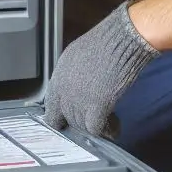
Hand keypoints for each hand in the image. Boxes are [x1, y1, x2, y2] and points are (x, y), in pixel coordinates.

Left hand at [43, 1, 158, 138]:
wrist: (120, 40)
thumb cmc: (104, 43)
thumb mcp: (77, 57)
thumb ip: (70, 77)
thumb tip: (73, 91)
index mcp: (58, 76)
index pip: (51, 108)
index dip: (62, 116)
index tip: (71, 120)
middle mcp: (64, 89)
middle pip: (67, 119)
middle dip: (81, 122)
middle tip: (95, 119)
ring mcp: (78, 99)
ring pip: (81, 126)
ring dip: (95, 127)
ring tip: (109, 123)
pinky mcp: (96, 107)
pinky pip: (95, 129)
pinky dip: (107, 131)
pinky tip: (115, 127)